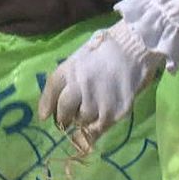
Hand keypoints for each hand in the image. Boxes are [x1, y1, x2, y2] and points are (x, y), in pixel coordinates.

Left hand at [37, 21, 164, 137]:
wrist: (134, 49)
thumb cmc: (105, 53)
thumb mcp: (79, 59)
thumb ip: (68, 78)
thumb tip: (56, 101)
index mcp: (68, 70)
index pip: (51, 91)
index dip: (46, 105)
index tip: (44, 117)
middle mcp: (79, 86)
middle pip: (64, 111)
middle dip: (64, 118)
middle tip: (67, 120)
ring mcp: (96, 100)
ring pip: (81, 120)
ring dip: (82, 121)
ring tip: (90, 114)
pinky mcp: (113, 111)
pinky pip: (98, 128)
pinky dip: (94, 130)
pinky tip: (96, 125)